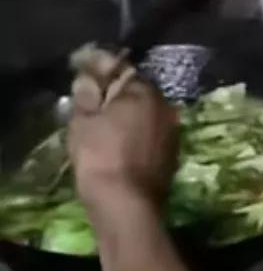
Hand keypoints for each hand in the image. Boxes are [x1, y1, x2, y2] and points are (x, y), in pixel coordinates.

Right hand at [67, 74, 178, 211]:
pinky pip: (149, 133)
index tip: (83, 65)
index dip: (98, 65)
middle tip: (91, 96)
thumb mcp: (83, 123)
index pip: (119, 67)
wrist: (127, 205)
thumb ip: (86, 96)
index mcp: (142, 91)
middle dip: (114, 90)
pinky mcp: (172, 153)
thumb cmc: (100, 157)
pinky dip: (135, 132)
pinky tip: (120, 142)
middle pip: (135, 90)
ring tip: (103, 121)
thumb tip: (87, 78)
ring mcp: (171, 130)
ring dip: (127, 113)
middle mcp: (164, 105)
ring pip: (144, 112)